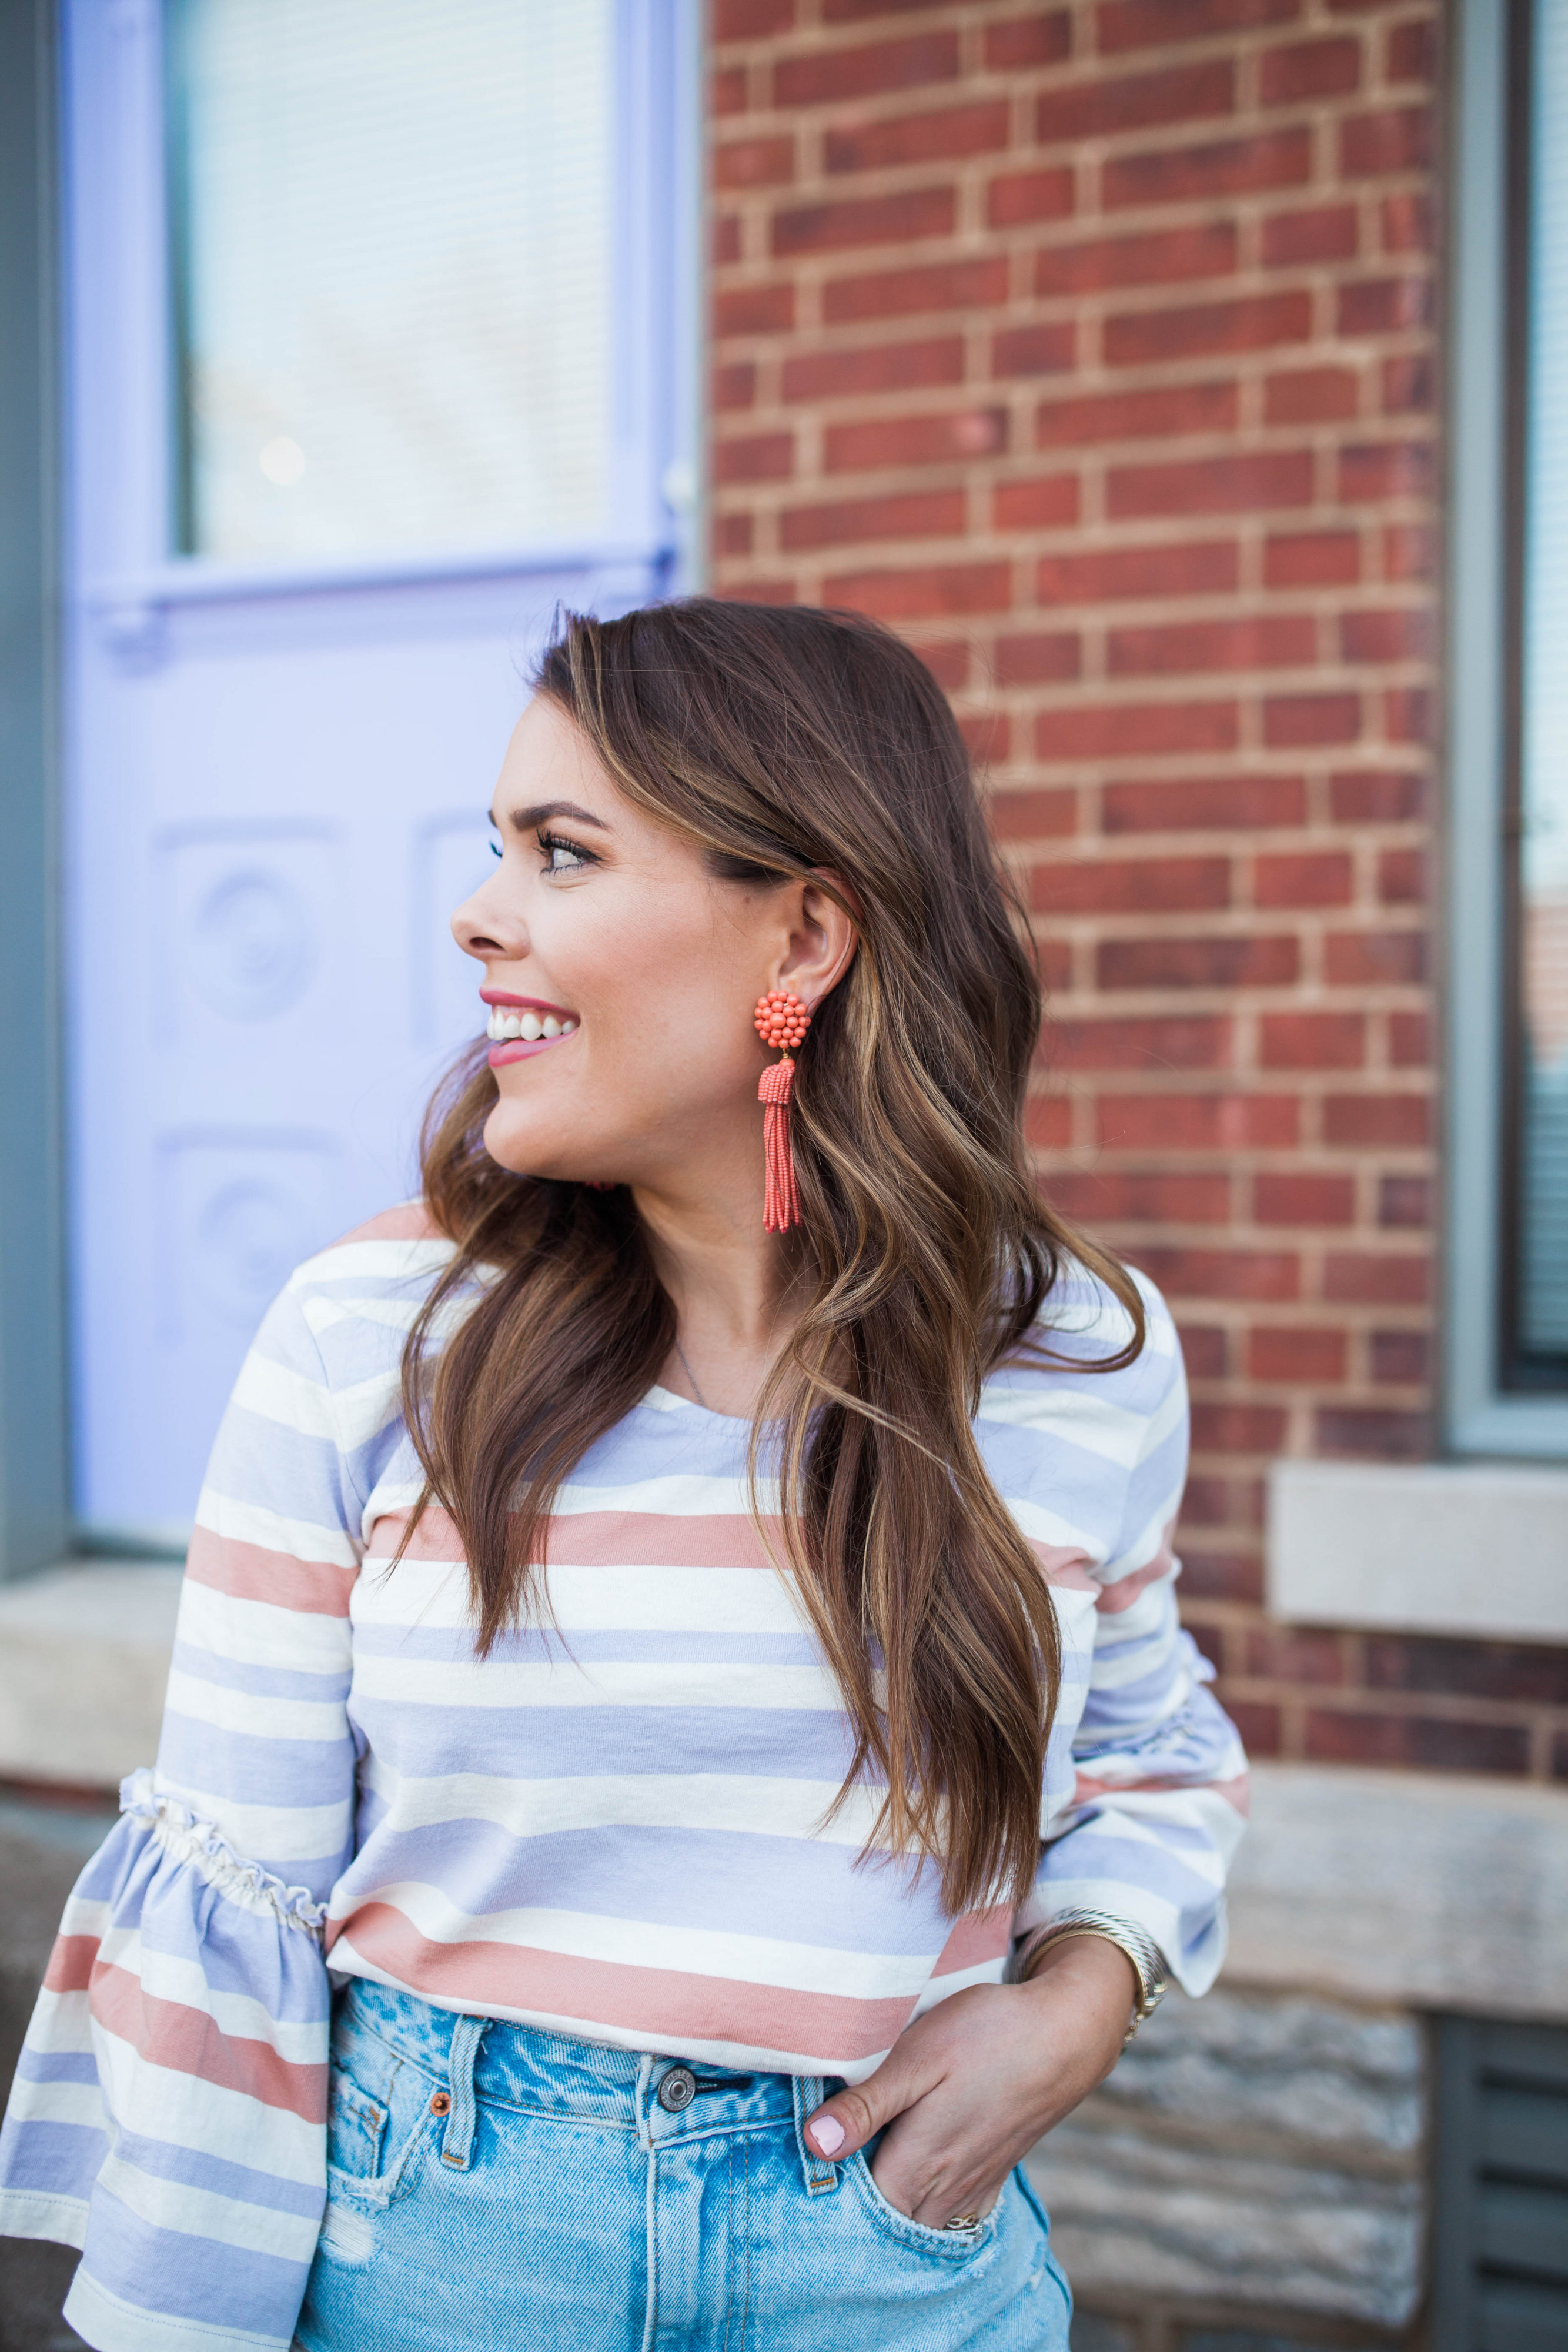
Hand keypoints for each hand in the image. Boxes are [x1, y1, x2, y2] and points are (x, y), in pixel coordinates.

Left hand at [803, 1935, 1135, 2228]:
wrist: (1065, 2034)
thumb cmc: (987, 2035)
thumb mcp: (917, 2056)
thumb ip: (867, 2104)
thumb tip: (815, 2144)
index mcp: (918, 2166)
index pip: (853, 2212)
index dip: (822, 2196)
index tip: (800, 2169)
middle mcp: (943, 2192)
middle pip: (882, 2224)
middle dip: (849, 2210)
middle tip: (819, 2171)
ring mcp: (971, 2190)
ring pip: (913, 2222)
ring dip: (884, 2208)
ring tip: (856, 2171)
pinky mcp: (989, 2178)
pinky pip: (946, 2214)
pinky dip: (920, 2207)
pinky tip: (907, 2179)